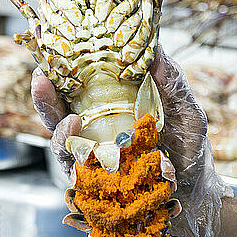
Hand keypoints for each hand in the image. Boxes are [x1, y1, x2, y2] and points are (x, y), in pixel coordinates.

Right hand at [31, 46, 230, 236]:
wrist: (196, 191)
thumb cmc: (188, 148)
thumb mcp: (185, 110)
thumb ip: (172, 82)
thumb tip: (157, 50)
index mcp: (112, 104)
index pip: (80, 82)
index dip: (61, 64)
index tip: (49, 46)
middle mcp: (96, 126)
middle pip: (59, 108)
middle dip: (44, 93)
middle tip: (40, 77)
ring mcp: (92, 153)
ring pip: (60, 137)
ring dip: (57, 126)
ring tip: (70, 120)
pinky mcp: (94, 180)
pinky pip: (74, 167)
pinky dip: (75, 156)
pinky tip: (83, 147)